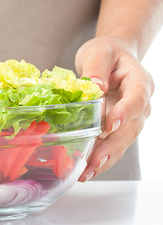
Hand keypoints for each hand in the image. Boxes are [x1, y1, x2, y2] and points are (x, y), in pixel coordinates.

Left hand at [75, 36, 153, 180]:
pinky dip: (100, 159)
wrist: (112, 56)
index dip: (124, 113)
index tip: (108, 125)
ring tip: (87, 172)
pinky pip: (112, 145)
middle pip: (131, 128)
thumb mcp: (98, 52)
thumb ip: (97, 68)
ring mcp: (131, 118)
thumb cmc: (107, 53)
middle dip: (113, 146)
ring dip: (106, 159)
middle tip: (95, 160)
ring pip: (123, 142)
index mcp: (139, 82)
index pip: (136, 98)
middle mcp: (140, 103)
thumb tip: (95, 87)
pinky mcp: (119, 128)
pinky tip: (86, 170)